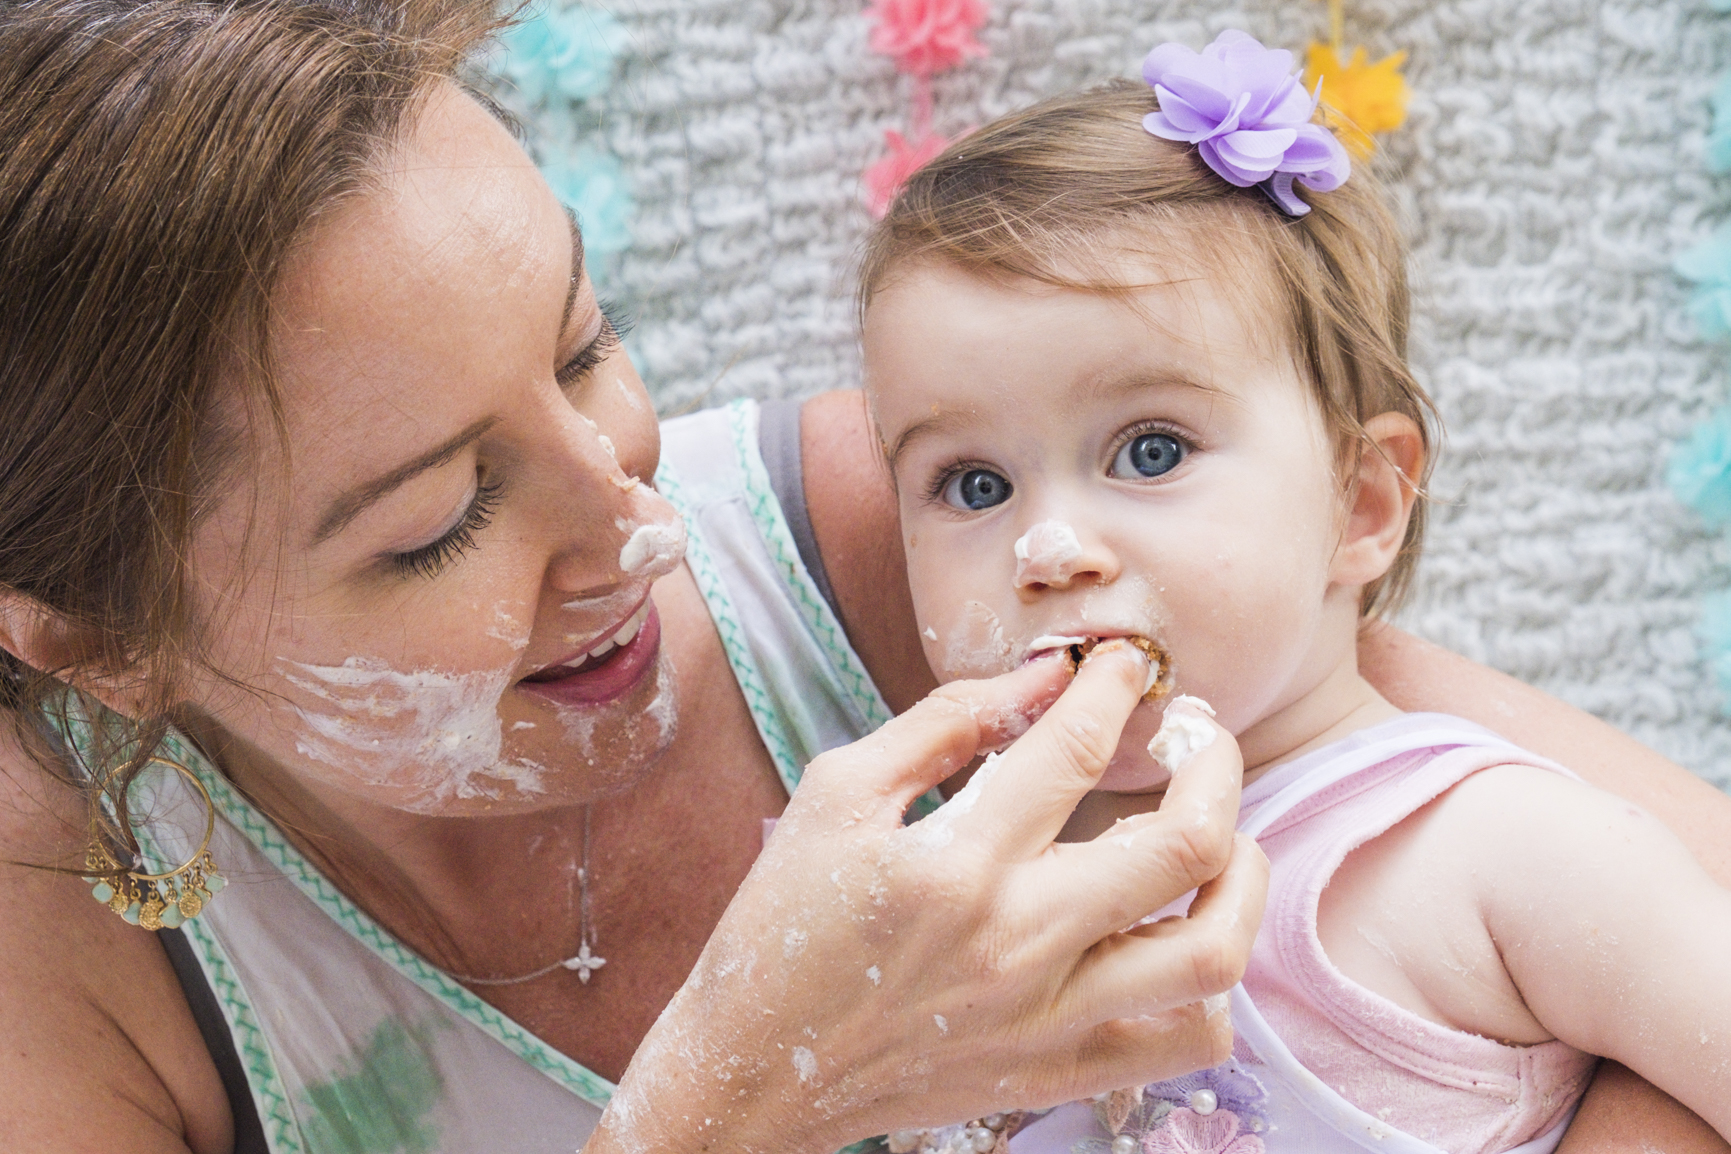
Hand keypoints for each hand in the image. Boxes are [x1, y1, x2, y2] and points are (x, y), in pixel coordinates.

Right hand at [589, 642, 1267, 1153]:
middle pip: (1181, 845)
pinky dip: (1212, 987)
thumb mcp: (838, 793)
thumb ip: (946, 723)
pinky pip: (1185, 1042)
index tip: (1122, 662)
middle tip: (1200, 735)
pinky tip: (1180, 935)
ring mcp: (1048, 1020)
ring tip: (1225, 839)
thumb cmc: (784, 924)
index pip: (1074, 748)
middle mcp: (1017, 943)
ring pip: (1210, 954)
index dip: (1113, 685)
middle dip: (1214, 765)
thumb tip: (1045, 676)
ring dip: (1241, 880)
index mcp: (954, 863)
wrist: (754, 1070)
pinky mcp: (1056, 1074)